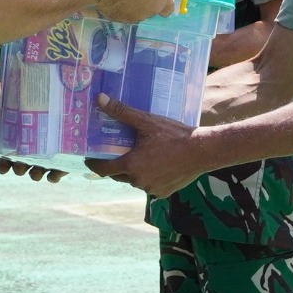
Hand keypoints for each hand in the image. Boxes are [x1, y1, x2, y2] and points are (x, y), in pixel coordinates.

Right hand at [85, 0, 175, 22]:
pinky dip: (117, 8)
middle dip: (143, 2)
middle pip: (150, 9)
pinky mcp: (119, 20)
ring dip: (130, 5)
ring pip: (135, 12)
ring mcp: (135, 17)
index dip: (162, 4)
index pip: (168, 8)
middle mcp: (151, 10)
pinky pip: (120, 13)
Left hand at [85, 95, 206, 195]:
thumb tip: (100, 99)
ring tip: (141, 157)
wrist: (202, 150)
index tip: (90, 158)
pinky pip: (151, 186)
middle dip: (116, 165)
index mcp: (130, 165)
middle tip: (118, 153)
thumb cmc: (174, 135)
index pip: (104, 169)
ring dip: (135, 172)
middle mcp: (138, 181)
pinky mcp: (164, 193)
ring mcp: (151, 188)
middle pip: (119, 175)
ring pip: (136, 181)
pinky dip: (150, 177)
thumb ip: (122, 112)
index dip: (94, 164)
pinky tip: (158, 166)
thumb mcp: (146, 121)